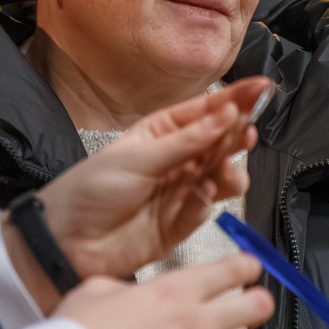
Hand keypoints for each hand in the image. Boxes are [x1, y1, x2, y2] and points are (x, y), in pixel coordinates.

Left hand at [37, 77, 271, 281]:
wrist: (67, 240)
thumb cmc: (89, 191)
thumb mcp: (137, 157)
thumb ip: (186, 142)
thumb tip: (224, 117)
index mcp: (160, 133)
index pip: (206, 110)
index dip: (235, 99)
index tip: (261, 88)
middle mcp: (174, 159)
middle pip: (219, 142)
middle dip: (237, 134)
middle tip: (248, 130)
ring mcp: (179, 191)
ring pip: (221, 176)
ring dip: (229, 171)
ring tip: (227, 169)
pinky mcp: (180, 223)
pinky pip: (206, 208)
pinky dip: (208, 202)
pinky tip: (201, 197)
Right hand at [55, 253, 272, 328]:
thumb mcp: (93, 290)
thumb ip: (120, 288)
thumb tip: (127, 294)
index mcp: (174, 292)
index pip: (230, 271)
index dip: (247, 268)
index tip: (250, 270)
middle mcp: (195, 323)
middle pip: (254, 306)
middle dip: (258, 304)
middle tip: (254, 306)